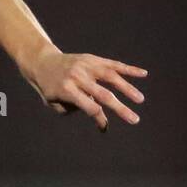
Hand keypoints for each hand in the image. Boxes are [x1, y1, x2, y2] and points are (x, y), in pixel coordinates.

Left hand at [23, 46, 146, 131]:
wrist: (43, 63)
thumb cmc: (51, 89)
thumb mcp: (56, 103)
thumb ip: (77, 109)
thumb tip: (100, 117)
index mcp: (67, 90)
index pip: (88, 106)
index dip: (98, 118)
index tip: (105, 128)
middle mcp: (78, 77)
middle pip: (103, 94)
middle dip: (120, 108)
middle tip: (135, 120)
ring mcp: (87, 66)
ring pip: (112, 77)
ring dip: (128, 89)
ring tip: (140, 99)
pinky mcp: (94, 59)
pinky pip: (114, 64)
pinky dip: (129, 69)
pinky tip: (143, 74)